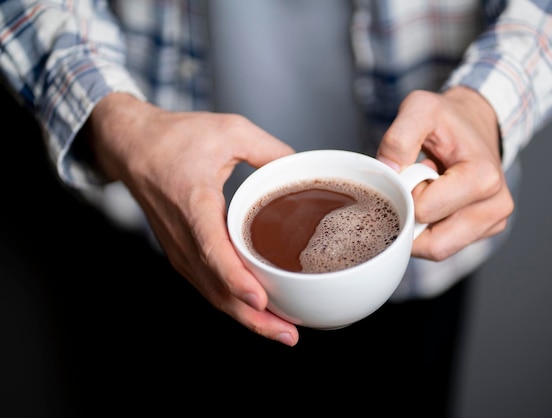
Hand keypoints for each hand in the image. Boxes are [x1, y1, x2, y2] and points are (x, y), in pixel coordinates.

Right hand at [85, 93, 298, 345]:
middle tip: (289, 334)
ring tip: (281, 331)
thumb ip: (269, 149)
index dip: (236, 279)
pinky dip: (231, 303)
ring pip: (212, 293)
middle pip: (215, 287)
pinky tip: (255, 310)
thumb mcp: (229, 130)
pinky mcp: (181, 253)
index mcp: (194, 204)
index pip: (212, 250)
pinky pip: (207, 285)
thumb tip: (301, 168)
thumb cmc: (174, 137)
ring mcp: (179, 248)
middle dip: (252, 317)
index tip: (260, 300)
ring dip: (245, 317)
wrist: (131, 145)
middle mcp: (183, 235)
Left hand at [376, 86, 513, 260]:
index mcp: (484, 177)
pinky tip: (436, 201)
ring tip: (428, 191)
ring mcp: (492, 222)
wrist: (474, 122)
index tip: (412, 172)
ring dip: (421, 225)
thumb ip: (399, 137)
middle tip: (416, 187)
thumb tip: (387, 172)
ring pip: (438, 250)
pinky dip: (430, 229)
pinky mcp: (484, 231)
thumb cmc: (448, 119)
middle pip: (435, 244)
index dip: (407, 194)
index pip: (425, 212)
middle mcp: (496, 205)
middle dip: (413, 219)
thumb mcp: (420, 109)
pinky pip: (444, 247)